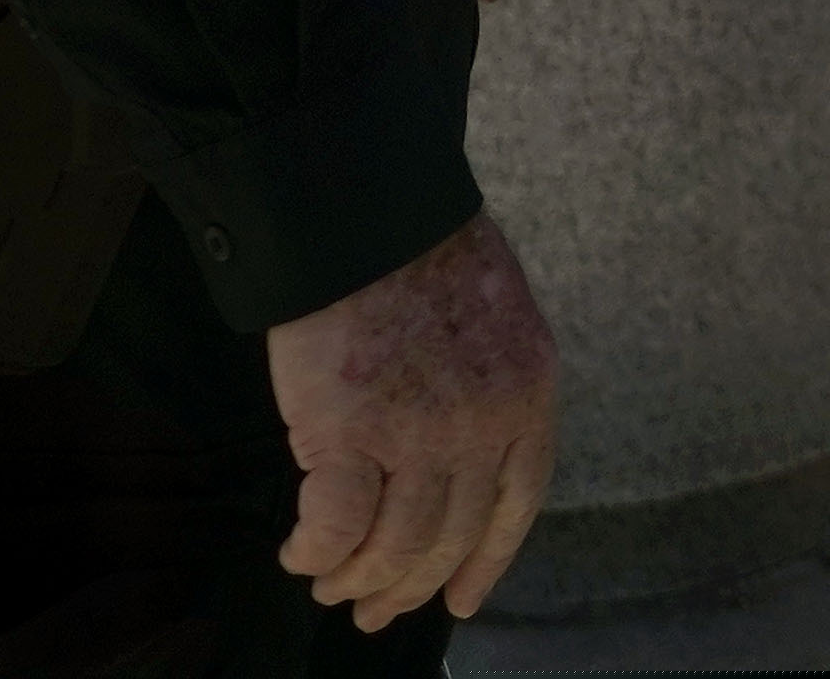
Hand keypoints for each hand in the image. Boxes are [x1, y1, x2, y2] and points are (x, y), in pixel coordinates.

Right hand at [270, 210, 558, 626]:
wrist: (369, 218)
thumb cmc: (421, 257)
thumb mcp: (494, 323)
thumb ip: (486, 393)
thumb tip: (454, 468)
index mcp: (529, 394)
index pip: (517, 503)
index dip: (487, 561)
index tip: (461, 599)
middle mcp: (485, 424)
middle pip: (452, 536)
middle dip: (411, 586)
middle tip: (374, 611)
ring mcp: (421, 434)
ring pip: (395, 545)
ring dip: (357, 578)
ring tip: (329, 584)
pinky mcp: (351, 435)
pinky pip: (336, 527)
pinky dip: (316, 552)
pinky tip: (299, 555)